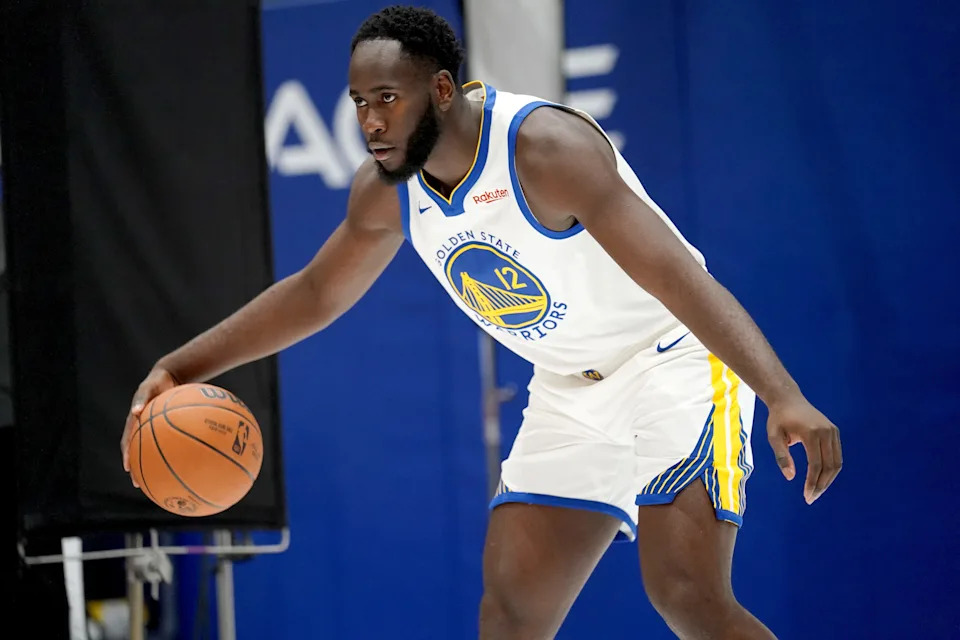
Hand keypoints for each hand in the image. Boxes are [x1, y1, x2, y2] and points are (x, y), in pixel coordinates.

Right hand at [121, 367, 179, 486]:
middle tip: (139, 482)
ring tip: (162, 478)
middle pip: (138, 452)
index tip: (128, 469)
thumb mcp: (147, 387)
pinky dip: (176, 451)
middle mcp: (143, 429)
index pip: (127, 443)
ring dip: (156, 464)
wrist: (168, 377)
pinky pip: (171, 442)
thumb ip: (142, 398)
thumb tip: (136, 412)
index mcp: (135, 423)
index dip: (127, 456)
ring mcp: (155, 429)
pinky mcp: (167, 428)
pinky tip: (188, 460)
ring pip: (154, 450)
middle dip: (138, 467)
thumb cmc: (156, 381)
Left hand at [766, 397, 842, 503]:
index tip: (807, 496)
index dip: (812, 482)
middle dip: (822, 485)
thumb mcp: (773, 436)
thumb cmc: (778, 419)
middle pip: (830, 466)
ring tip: (816, 491)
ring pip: (837, 463)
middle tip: (811, 498)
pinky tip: (820, 479)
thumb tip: (791, 477)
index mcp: (812, 433)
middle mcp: (826, 432)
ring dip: (828, 480)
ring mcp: (833, 431)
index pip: (816, 464)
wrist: (788, 399)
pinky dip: (830, 469)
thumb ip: (782, 456)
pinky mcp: (835, 432)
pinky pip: (837, 456)